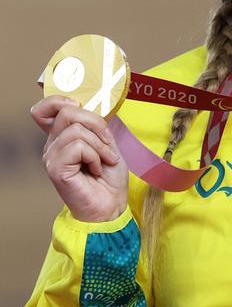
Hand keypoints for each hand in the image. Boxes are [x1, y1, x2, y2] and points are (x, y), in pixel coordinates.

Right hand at [31, 96, 128, 222]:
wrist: (111, 205)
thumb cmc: (109, 179)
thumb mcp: (107, 143)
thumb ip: (96, 125)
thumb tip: (92, 105)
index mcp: (62, 137)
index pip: (45, 109)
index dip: (61, 100)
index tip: (81, 108)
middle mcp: (52, 145)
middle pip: (67, 112)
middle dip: (96, 124)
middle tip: (107, 145)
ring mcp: (52, 157)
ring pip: (76, 129)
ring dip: (100, 145)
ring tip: (105, 160)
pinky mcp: (56, 169)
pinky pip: (79, 147)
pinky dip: (95, 156)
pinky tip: (97, 169)